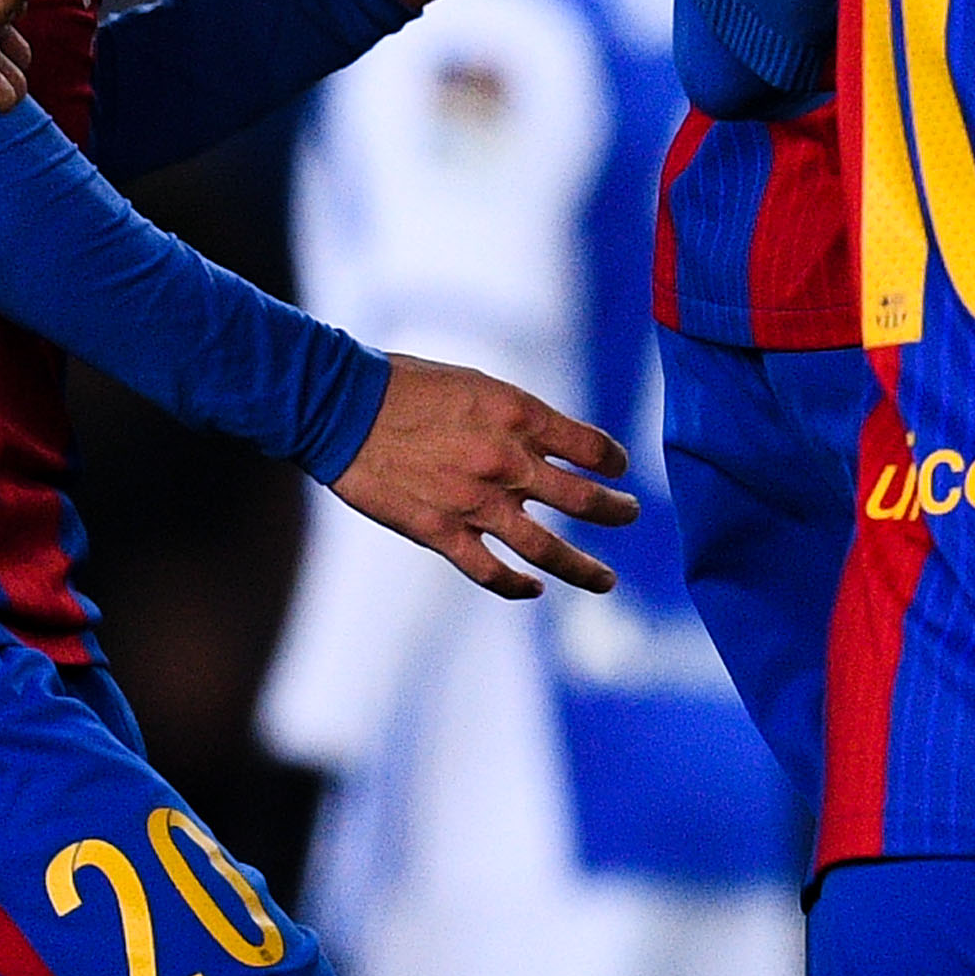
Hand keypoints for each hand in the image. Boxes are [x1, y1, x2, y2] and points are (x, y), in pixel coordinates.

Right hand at [333, 352, 642, 598]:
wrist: (343, 407)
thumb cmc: (407, 386)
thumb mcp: (479, 385)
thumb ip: (518, 417)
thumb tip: (550, 440)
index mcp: (521, 417)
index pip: (593, 447)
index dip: (613, 460)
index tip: (617, 468)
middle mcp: (509, 462)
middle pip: (585, 500)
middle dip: (618, 511)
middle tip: (631, 515)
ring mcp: (477, 503)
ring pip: (549, 549)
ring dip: (585, 568)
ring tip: (607, 580)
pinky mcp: (441, 532)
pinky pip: (491, 572)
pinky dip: (517, 586)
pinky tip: (532, 590)